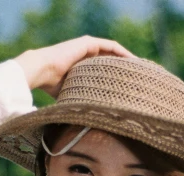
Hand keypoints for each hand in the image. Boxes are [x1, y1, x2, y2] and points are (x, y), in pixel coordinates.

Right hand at [14, 36, 133, 97]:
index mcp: (83, 68)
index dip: (118, 78)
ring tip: (142, 70)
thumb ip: (82, 101)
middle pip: (112, 61)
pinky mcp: (89, 43)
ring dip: (128, 61)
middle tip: (141, 81)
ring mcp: (88, 47)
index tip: (131, 89)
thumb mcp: (72, 95)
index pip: (106, 71)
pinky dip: (123, 53)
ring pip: (114, 53)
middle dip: (127, 70)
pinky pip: (111, 47)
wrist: (41, 71)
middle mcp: (87, 56)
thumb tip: (91, 123)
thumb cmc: (51, 88)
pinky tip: (134, 62)